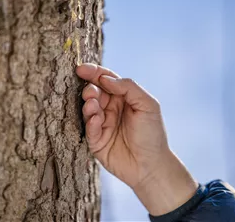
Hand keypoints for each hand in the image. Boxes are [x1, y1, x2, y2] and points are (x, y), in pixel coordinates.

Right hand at [76, 63, 197, 215]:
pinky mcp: (96, 140)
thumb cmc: (152, 134)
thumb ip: (128, 87)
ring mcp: (102, 124)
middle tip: (91, 92)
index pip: (105, 80)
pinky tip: (96, 119)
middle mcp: (110, 108)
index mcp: (123, 97)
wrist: (151, 166)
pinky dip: (91, 122)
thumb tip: (105, 78)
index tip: (81, 69)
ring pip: (88, 108)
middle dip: (89, 89)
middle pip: (94, 92)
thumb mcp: (147, 105)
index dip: (94, 73)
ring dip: (88, 104)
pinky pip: (89, 128)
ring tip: (92, 104)